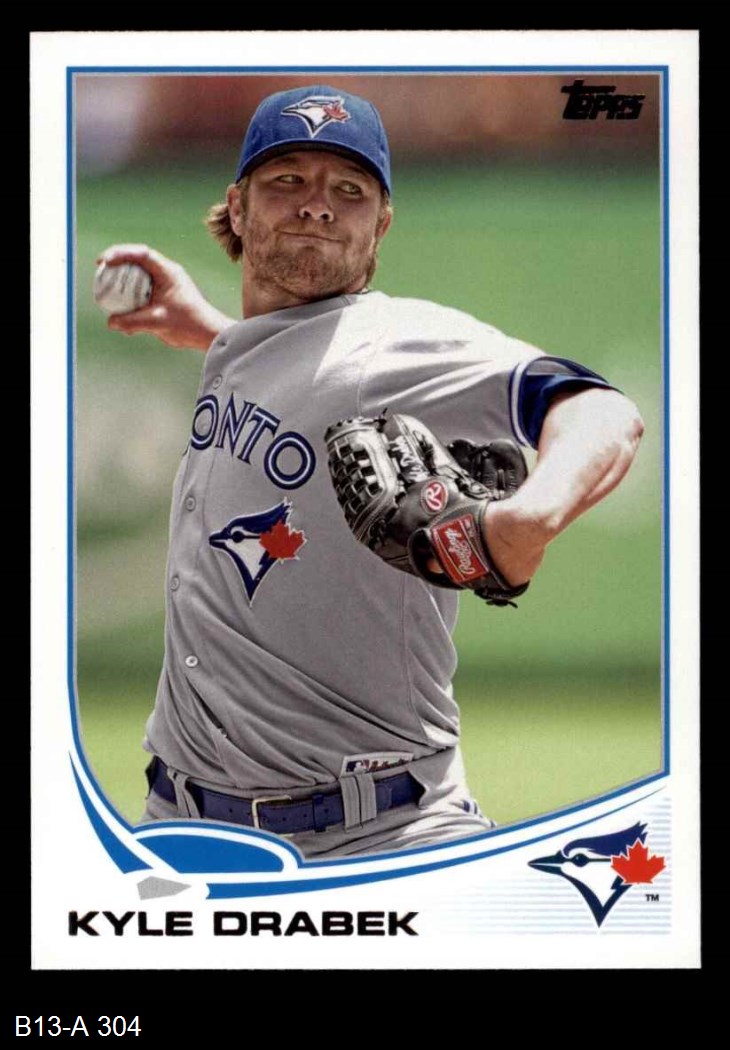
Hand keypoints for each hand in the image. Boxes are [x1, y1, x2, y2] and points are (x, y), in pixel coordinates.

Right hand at [96, 244, 235, 350]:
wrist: (207, 335)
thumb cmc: (188, 324)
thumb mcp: (158, 322)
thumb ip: (133, 322)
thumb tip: (110, 323)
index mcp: (167, 272)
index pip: (141, 254)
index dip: (120, 253)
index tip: (104, 261)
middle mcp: (165, 275)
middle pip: (136, 261)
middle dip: (116, 263)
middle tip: (99, 269)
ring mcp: (164, 286)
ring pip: (137, 279)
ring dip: (122, 285)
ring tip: (106, 292)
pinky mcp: (162, 299)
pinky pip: (141, 296)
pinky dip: (130, 303)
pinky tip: (123, 321)